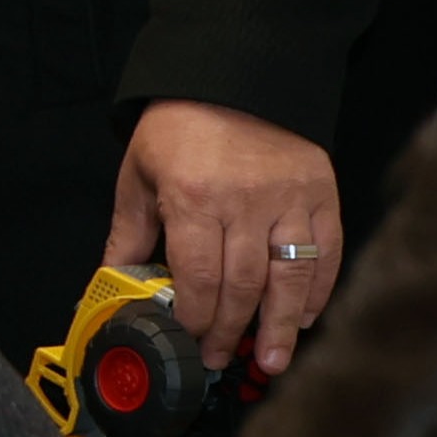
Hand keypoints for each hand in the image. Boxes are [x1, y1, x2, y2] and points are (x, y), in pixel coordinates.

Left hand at [100, 97, 343, 374]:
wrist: (232, 74)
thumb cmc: (177, 128)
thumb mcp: (138, 178)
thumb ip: (129, 236)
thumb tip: (109, 287)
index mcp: (195, 199)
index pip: (200, 278)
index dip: (197, 320)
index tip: (190, 343)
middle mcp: (247, 202)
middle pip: (244, 286)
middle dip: (232, 331)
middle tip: (222, 360)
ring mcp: (290, 198)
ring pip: (292, 276)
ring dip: (283, 326)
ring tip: (274, 362)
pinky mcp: (322, 191)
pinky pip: (327, 250)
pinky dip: (319, 288)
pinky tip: (306, 316)